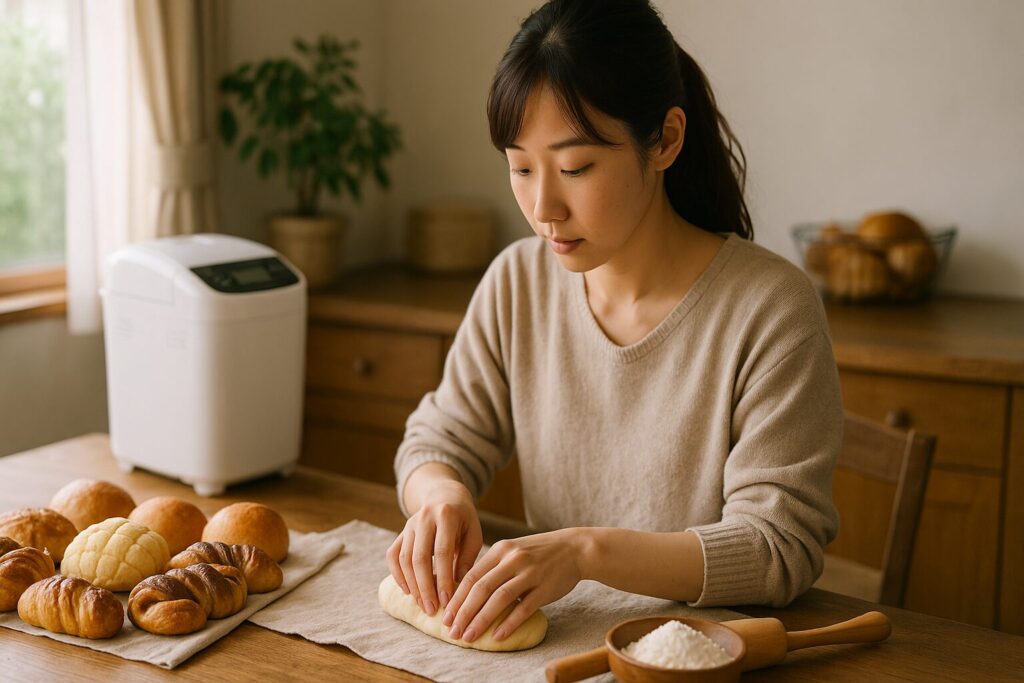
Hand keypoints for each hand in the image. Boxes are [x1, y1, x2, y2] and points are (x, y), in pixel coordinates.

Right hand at [386, 479, 481, 617]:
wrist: (444, 496)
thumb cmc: (464, 519)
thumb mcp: (474, 533)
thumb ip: (468, 558)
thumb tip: (460, 588)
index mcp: (446, 515)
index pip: (443, 551)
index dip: (444, 577)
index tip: (448, 601)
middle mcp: (424, 518)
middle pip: (420, 557)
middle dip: (425, 587)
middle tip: (432, 609)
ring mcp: (409, 525)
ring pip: (405, 559)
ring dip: (412, 585)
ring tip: (423, 605)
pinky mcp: (401, 533)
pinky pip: (393, 556)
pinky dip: (397, 575)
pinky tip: (407, 591)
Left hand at [442, 528, 585, 642]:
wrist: (575, 548)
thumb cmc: (539, 553)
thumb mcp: (513, 551)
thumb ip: (493, 567)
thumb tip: (467, 593)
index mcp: (501, 549)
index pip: (471, 575)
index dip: (456, 598)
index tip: (444, 616)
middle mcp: (513, 559)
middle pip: (481, 588)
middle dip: (463, 612)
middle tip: (451, 631)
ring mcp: (530, 573)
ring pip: (499, 599)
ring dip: (481, 620)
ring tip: (469, 636)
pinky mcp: (545, 587)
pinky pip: (523, 608)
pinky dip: (508, 623)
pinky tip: (497, 636)